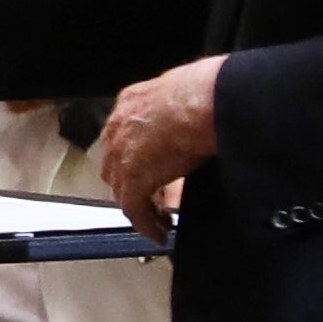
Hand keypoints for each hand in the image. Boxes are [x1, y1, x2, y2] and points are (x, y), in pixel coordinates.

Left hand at [96, 54, 223, 241]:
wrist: (204, 100)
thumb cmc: (206, 90)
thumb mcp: (184, 96)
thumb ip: (179, 114)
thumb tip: (193, 128)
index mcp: (130, 103)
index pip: (123, 137)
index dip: (136, 157)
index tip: (150, 169)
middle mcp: (119, 129)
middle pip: (116, 165)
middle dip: (133, 183)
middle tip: (153, 198)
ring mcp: (123, 155)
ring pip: (123, 189)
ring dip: (140, 206)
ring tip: (157, 219)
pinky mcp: (134, 179)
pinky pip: (135, 209)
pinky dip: (146, 224)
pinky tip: (159, 231)